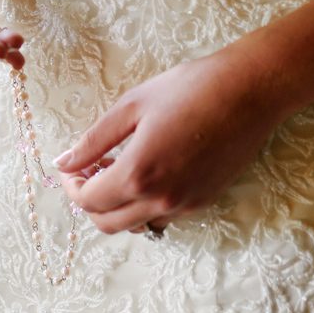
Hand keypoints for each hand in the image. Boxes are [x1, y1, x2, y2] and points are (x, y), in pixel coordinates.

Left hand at [53, 41, 284, 233]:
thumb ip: (93, 140)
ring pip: (136, 224)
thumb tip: (63, 162)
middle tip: (88, 170)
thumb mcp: (132, 106)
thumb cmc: (190, 88)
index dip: (71, 186)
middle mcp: (161, 199)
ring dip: (117, 206)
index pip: (89, 201)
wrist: (250, 91)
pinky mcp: (204, 201)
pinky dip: (144, 205)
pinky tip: (147, 173)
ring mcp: (185, 205)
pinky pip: (163, 216)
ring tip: (117, 170)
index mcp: (138, 174)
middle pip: (107, 222)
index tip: (71, 166)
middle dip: (89, 202)